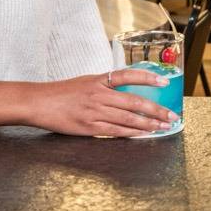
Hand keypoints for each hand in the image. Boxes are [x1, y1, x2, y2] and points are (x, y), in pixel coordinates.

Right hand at [26, 68, 179, 136]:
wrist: (39, 102)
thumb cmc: (62, 92)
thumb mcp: (86, 82)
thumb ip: (106, 86)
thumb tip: (126, 91)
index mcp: (99, 80)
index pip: (128, 75)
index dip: (148, 78)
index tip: (164, 82)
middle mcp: (99, 94)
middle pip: (134, 101)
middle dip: (156, 109)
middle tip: (171, 115)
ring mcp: (94, 111)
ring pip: (128, 118)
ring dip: (148, 124)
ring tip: (163, 127)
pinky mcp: (89, 127)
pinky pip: (115, 131)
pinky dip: (131, 133)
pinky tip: (143, 134)